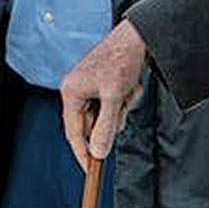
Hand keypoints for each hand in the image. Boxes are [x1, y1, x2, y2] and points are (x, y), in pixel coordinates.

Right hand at [60, 19, 148, 171]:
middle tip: (121, 103)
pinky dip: (126, 100)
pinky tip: (130, 85)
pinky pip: (114, 106)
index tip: (92, 170)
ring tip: (127, 89)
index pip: (73, 132)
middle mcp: (77, 91)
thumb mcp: (113, 97)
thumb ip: (105, 127)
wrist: (137, 37)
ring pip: (106, 116)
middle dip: (112, 118)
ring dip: (121, 108)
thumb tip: (98, 153)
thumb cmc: (121, 61)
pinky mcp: (104, 87)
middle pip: (92, 124)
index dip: (83, 153)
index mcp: (71, 92)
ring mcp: (91, 89)